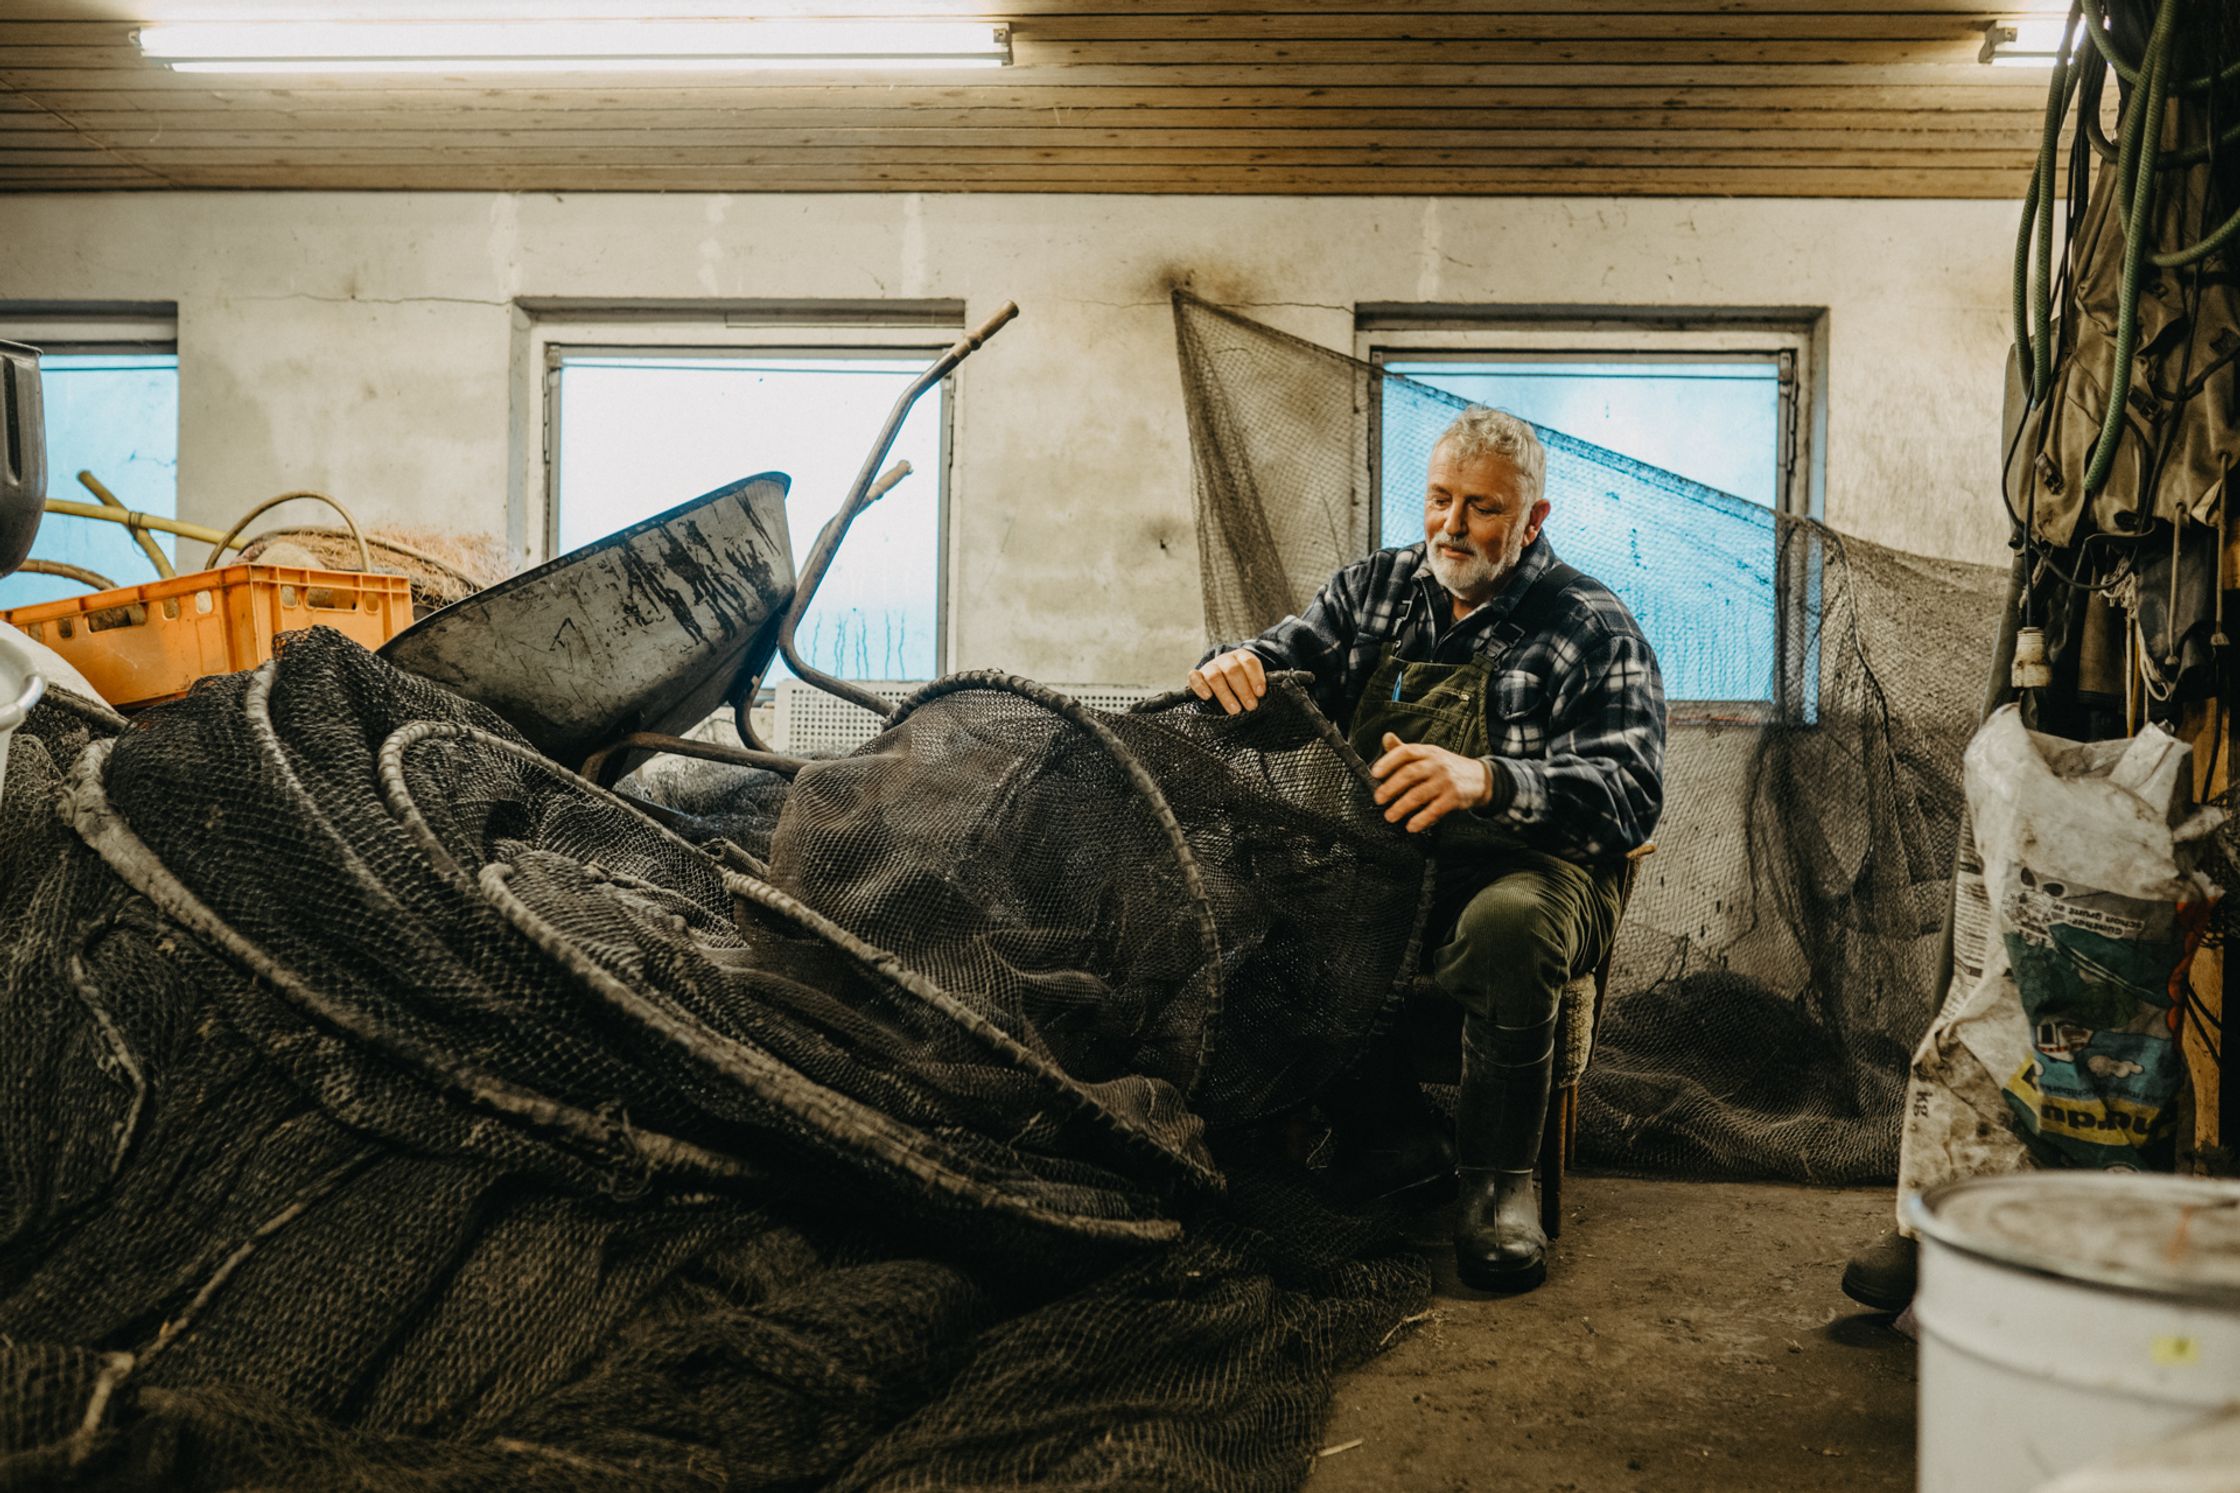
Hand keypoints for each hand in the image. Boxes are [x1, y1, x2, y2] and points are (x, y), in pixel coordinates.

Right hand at [1187, 648, 1268, 714]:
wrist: (1222, 679)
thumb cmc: (1242, 684)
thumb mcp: (1252, 681)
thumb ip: (1258, 687)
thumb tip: (1264, 697)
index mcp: (1241, 657)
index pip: (1249, 662)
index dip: (1256, 677)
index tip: (1260, 693)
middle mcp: (1225, 659)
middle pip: (1233, 670)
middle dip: (1243, 690)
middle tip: (1251, 706)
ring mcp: (1209, 667)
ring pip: (1215, 676)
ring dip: (1225, 694)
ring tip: (1235, 710)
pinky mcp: (1196, 675)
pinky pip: (1194, 677)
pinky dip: (1200, 686)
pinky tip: (1208, 697)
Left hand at [1370, 731, 1492, 832]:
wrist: (1479, 778)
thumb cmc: (1445, 767)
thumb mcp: (1428, 754)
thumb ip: (1405, 750)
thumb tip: (1386, 737)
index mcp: (1427, 752)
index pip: (1406, 752)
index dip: (1388, 761)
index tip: (1374, 773)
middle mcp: (1437, 764)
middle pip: (1410, 774)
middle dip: (1391, 787)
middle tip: (1378, 799)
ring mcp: (1446, 781)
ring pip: (1419, 794)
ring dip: (1402, 807)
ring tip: (1389, 816)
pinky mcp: (1454, 798)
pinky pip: (1435, 810)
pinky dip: (1421, 819)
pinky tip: (1411, 826)